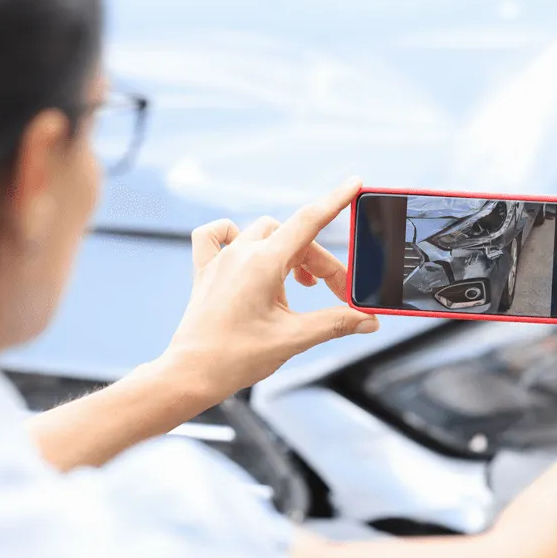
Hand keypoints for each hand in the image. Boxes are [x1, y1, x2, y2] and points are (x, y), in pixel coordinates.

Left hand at [160, 177, 379, 399]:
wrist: (189, 375)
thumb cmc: (234, 358)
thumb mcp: (294, 338)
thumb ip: (335, 323)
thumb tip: (367, 320)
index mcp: (262, 263)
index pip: (308, 221)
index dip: (335, 201)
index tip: (353, 183)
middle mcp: (240, 253)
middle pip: (294, 238)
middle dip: (320, 263)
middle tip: (338, 293)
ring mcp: (221, 260)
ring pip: (264, 234)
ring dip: (289, 253)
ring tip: (299, 286)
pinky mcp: (206, 272)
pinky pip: (216, 236)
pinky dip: (234, 237)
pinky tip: (245, 253)